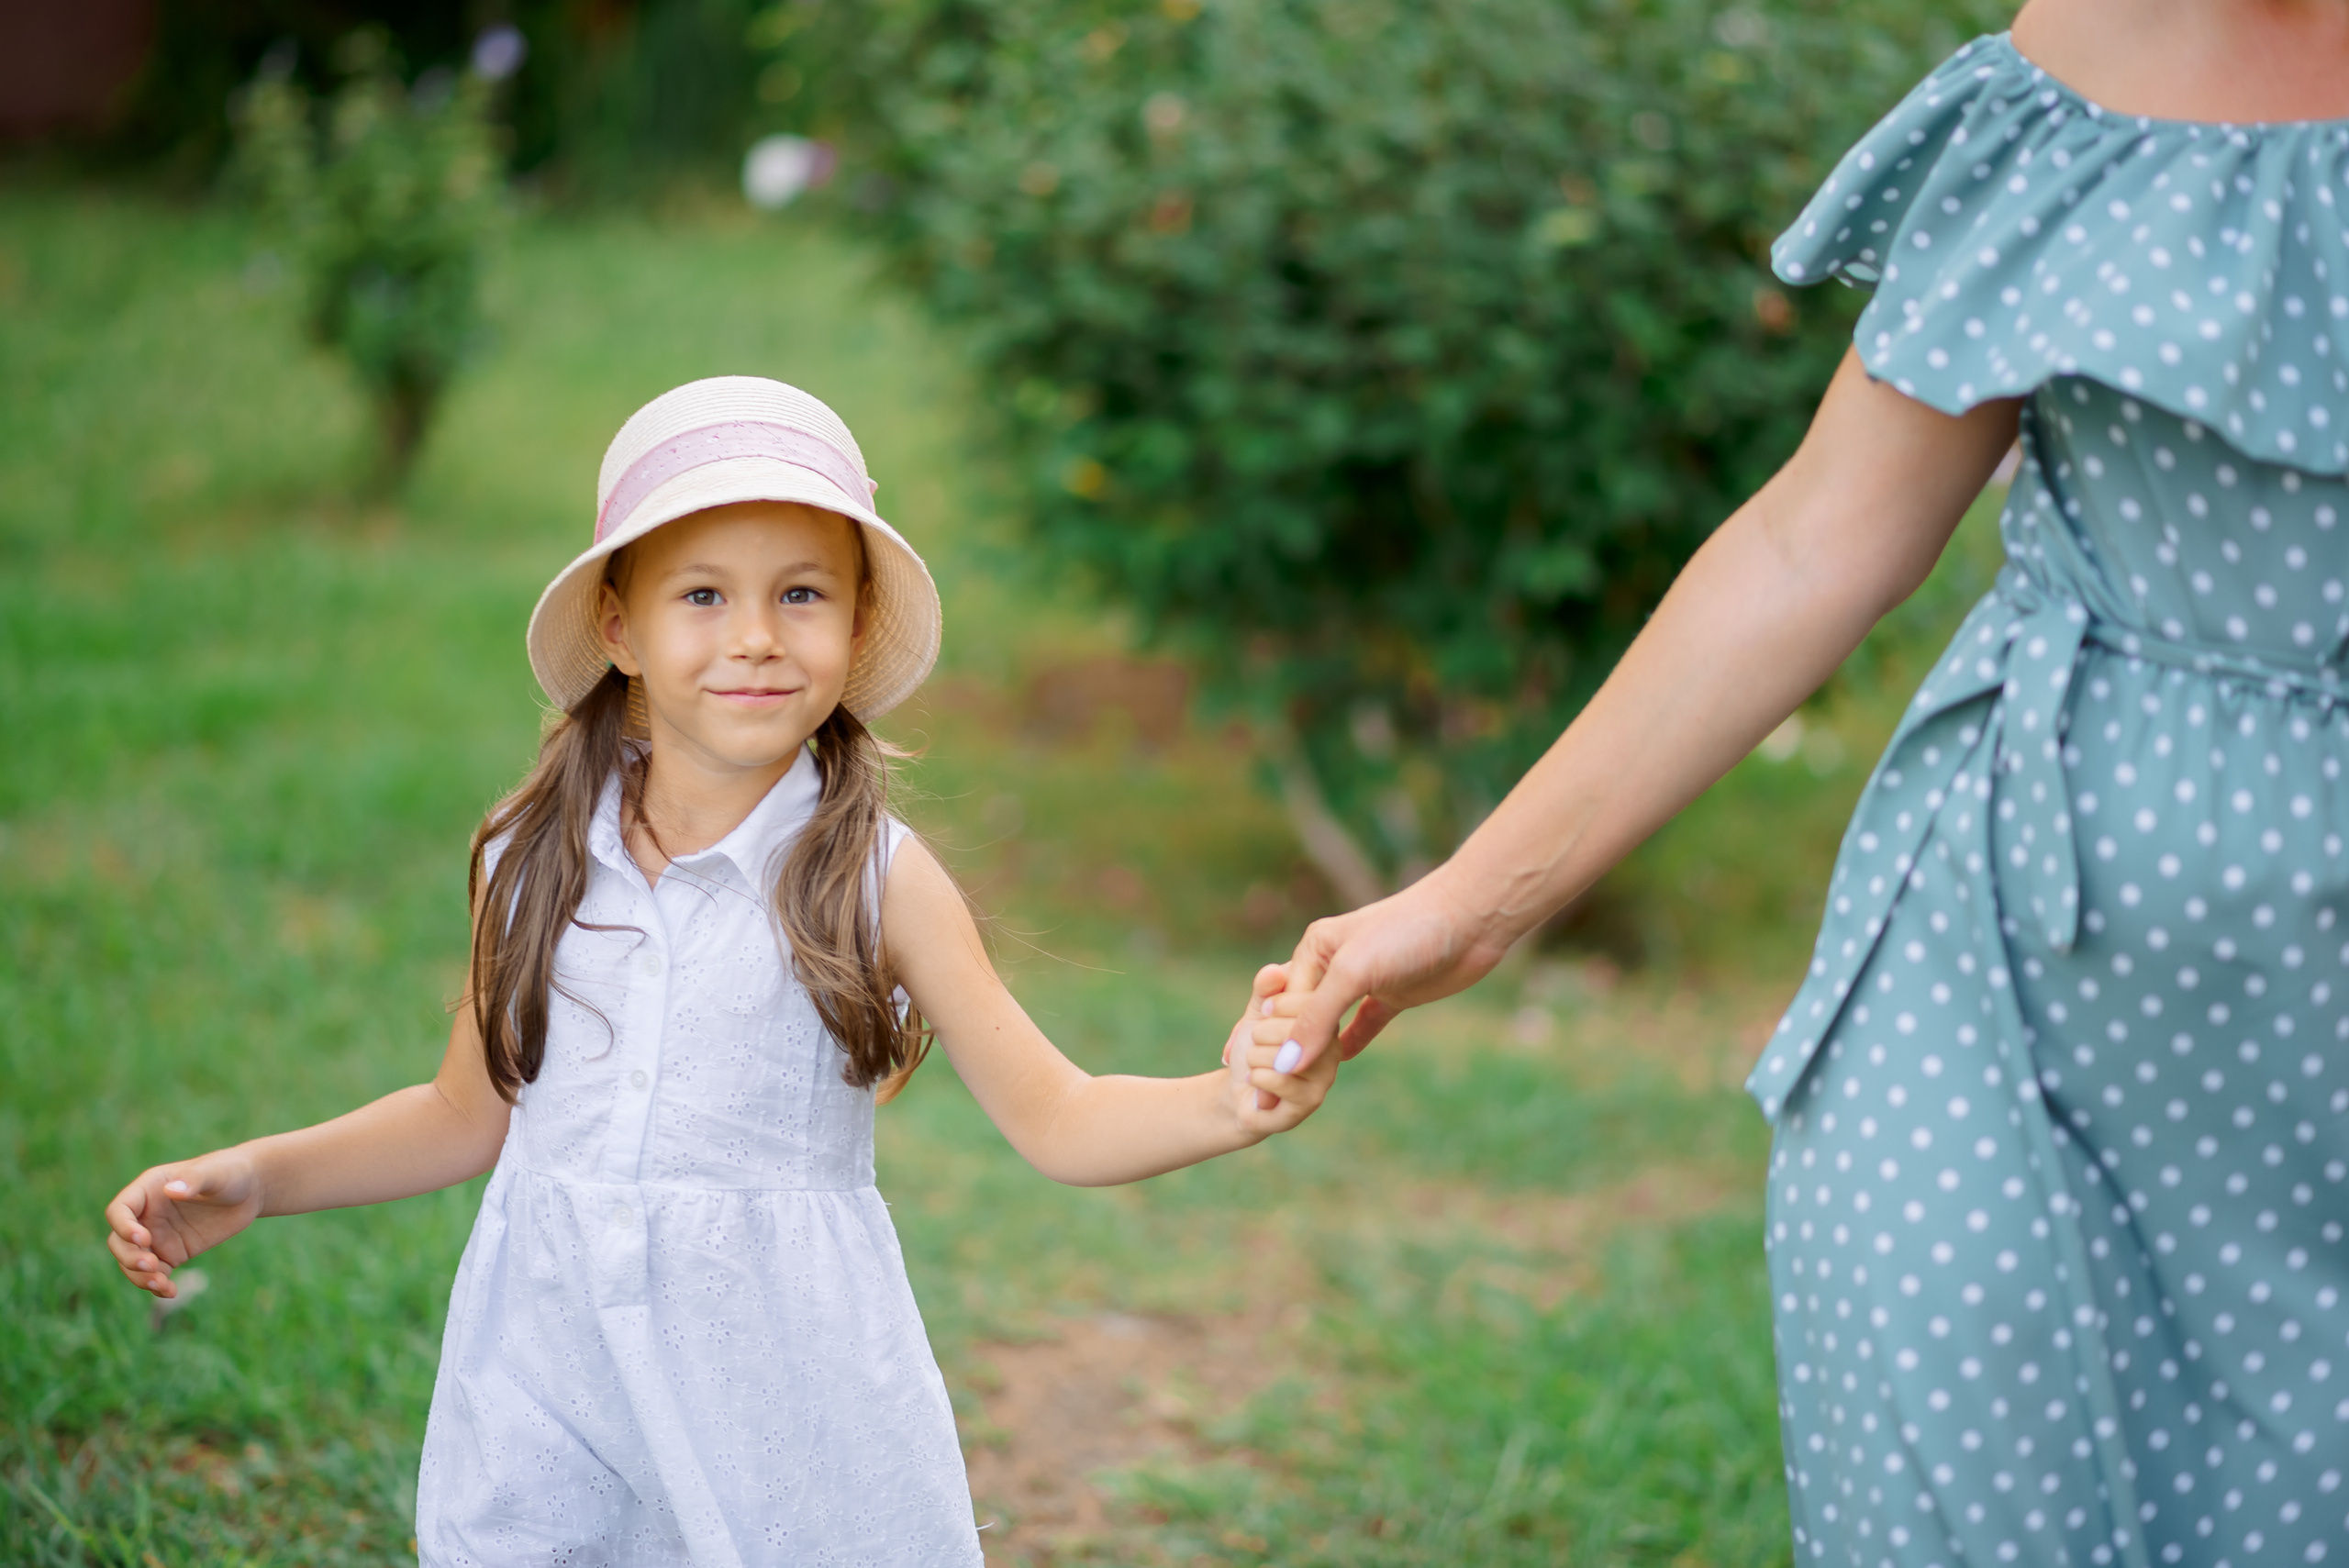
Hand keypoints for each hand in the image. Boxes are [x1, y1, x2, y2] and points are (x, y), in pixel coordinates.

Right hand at [105, 1152, 262, 1298]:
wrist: (250, 1190)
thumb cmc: (229, 1172)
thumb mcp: (215, 1172)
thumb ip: (194, 1179)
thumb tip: (171, 1190)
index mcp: (148, 1190)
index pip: (119, 1211)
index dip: (124, 1227)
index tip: (144, 1239)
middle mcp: (146, 1215)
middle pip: (119, 1242)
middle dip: (129, 1257)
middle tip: (152, 1265)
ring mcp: (157, 1236)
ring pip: (133, 1262)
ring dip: (140, 1277)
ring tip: (161, 1284)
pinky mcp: (172, 1253)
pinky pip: (156, 1274)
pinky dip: (158, 1286)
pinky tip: (170, 1291)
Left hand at [1218, 963, 1333, 1133]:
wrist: (1239, 1092)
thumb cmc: (1253, 1047)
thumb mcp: (1256, 1013)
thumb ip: (1264, 991)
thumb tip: (1272, 972)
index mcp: (1325, 1017)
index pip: (1304, 998)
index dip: (1272, 1006)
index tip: (1263, 1016)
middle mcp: (1333, 1045)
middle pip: (1294, 1026)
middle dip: (1260, 1034)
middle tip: (1258, 1047)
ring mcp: (1326, 1074)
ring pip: (1285, 1054)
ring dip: (1255, 1058)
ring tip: (1257, 1066)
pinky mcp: (1312, 1100)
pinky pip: (1278, 1079)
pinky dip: (1256, 1078)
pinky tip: (1257, 1083)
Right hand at [1282, 868, 1514, 1071]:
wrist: (1470, 919)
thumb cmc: (1405, 932)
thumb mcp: (1353, 972)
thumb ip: (1317, 1018)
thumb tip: (1286, 1064)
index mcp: (1314, 949)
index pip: (1282, 1003)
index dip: (1275, 1039)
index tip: (1266, 1077)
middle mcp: (1334, 964)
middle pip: (1302, 1015)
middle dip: (1292, 1048)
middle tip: (1276, 1089)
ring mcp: (1365, 981)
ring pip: (1331, 1023)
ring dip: (1319, 1050)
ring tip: (1300, 1086)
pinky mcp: (1393, 995)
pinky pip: (1364, 1024)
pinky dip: (1352, 1043)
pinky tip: (1339, 1065)